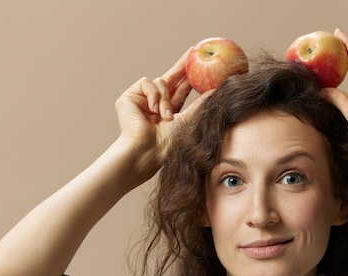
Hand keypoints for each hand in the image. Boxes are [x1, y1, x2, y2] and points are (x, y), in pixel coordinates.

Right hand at [114, 48, 204, 182]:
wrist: (147, 151)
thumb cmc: (168, 144)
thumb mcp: (189, 119)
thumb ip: (201, 103)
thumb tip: (218, 89)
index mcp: (169, 111)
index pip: (181, 89)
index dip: (191, 77)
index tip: (202, 64)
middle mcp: (155, 104)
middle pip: (170, 78)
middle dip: (182, 66)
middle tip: (193, 52)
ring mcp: (142, 101)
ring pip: (160, 82)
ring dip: (165, 98)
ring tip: (164, 116)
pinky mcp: (129, 98)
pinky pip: (146, 83)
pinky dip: (153, 94)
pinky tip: (153, 109)